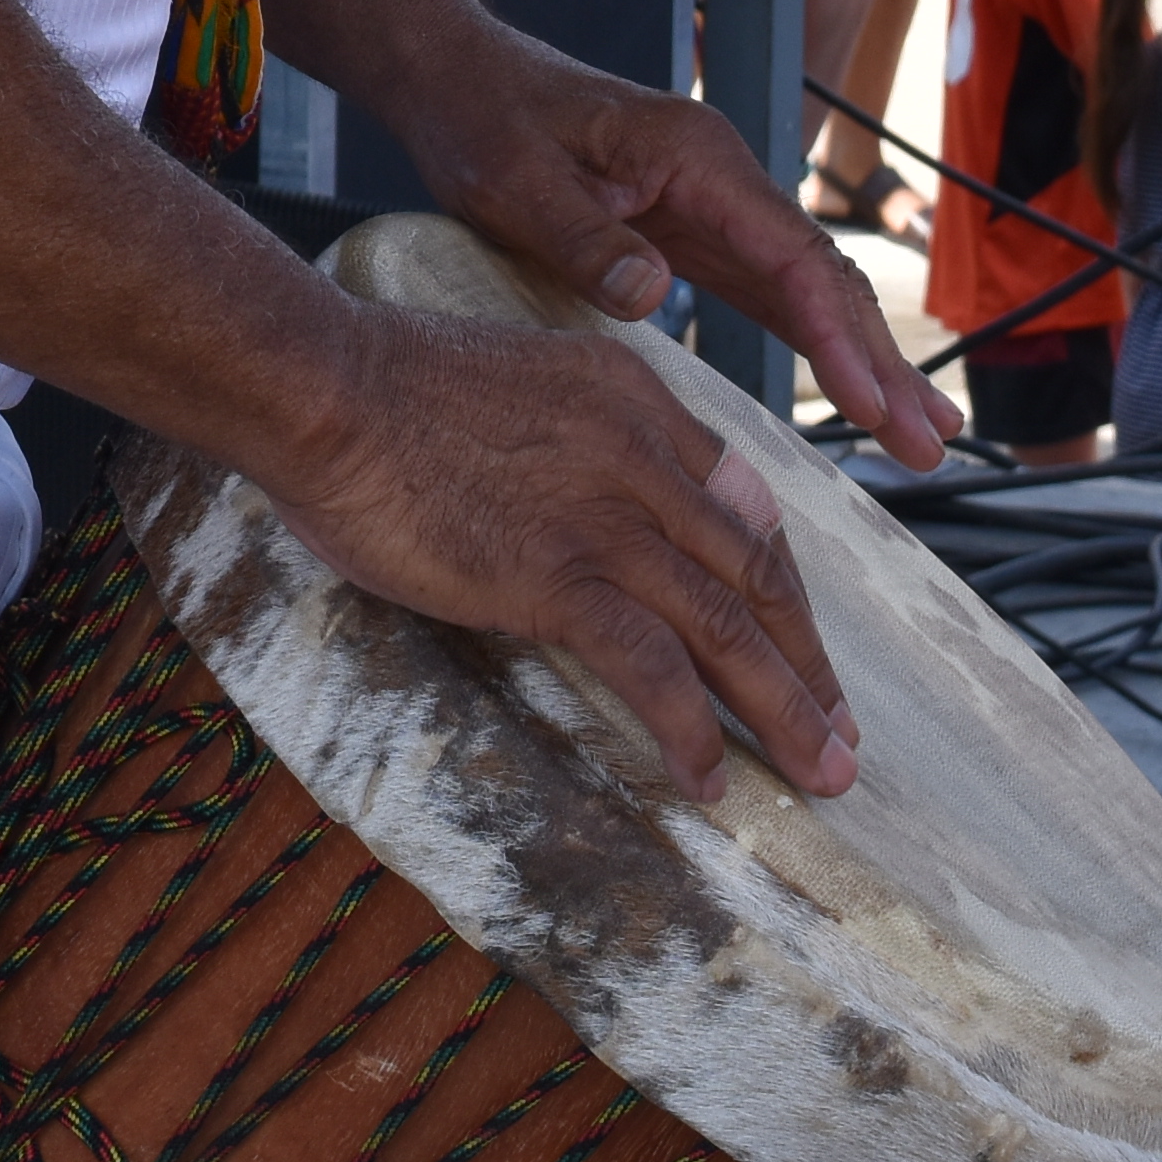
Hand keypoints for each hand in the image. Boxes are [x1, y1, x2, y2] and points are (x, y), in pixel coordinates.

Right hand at [250, 293, 858, 806]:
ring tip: (819, 776)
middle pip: (755, 570)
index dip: (780, 584)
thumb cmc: (381, 383)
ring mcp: (605, 515)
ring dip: (784, 710)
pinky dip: (688, 729)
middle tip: (839, 733)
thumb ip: (567, 436)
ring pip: (728, 625)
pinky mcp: (557, 574)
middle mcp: (641, 453)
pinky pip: (650, 667)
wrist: (323, 383)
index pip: (737, 503)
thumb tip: (567, 501)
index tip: (799, 640)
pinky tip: (706, 780)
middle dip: (807, 660)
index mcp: (632, 398)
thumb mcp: (514, 382)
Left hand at [364, 17, 956, 480]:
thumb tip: (652, 294)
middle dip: (880, 362)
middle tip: (931, 444)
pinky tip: (852, 385)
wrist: (456, 74)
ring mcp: (713, 203)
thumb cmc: (483, 119)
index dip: (838, 338)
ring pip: (808, 287)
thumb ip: (586, 239)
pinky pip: (769, 290)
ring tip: (920, 433)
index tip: (871, 407)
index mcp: (695, 157)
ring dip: (863, 358)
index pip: (793, 256)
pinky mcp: (693, 228)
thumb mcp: (517, 183)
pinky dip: (815, 340)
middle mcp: (721, 177)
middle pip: (822, 276)